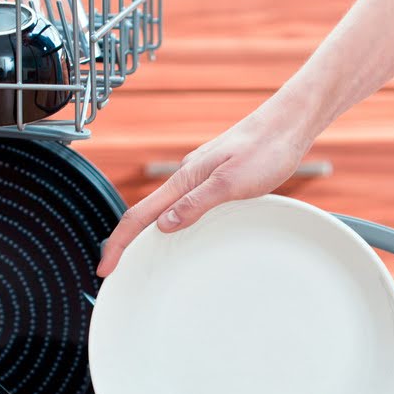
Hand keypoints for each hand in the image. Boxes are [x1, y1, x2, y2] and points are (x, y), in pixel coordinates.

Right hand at [97, 99, 317, 275]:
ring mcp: (200, 177)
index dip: (119, 243)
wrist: (287, 125)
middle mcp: (188, 176)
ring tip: (138, 257)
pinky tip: (178, 231)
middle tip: (114, 268)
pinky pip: (184, 204)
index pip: (140, 214)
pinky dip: (172, 221)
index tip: (105, 267)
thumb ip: (196, 204)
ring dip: (147, 232)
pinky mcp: (215, 177)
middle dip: (126, 241)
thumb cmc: (265, 150)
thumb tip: (164, 225)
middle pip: (145, 212)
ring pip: (164, 208)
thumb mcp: (230, 183)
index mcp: (186, 178)